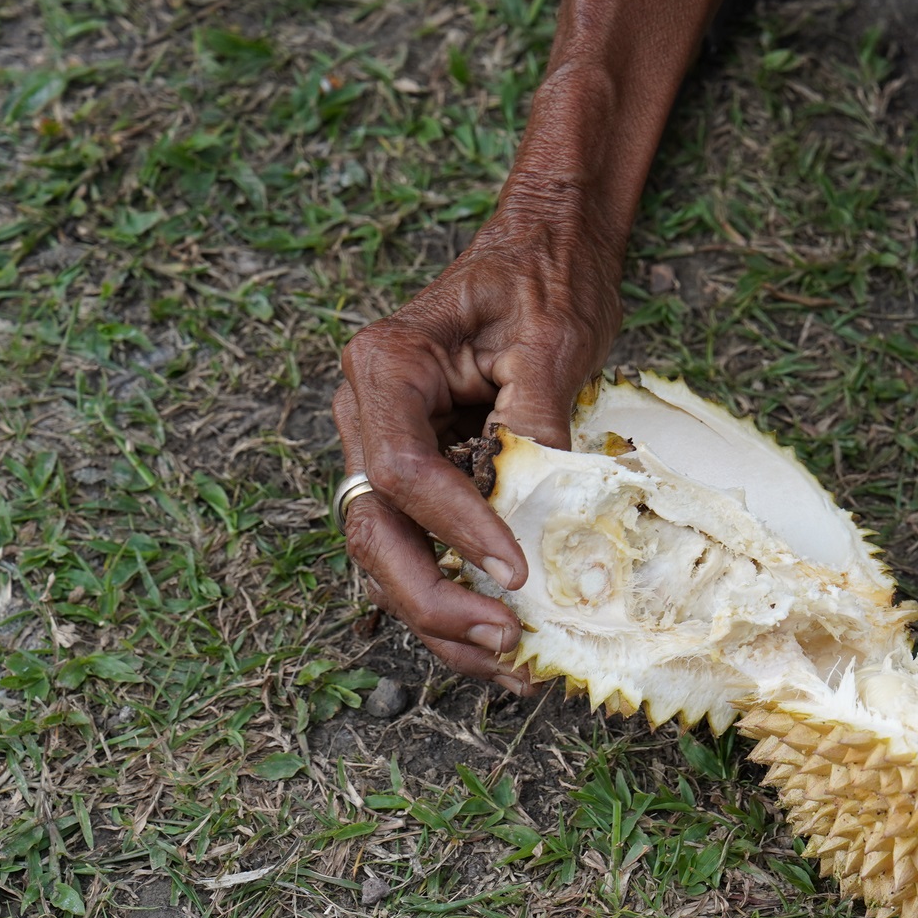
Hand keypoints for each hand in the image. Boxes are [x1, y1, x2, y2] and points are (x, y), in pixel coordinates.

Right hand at [332, 181, 623, 690]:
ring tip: (511, 667)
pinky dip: (459, 598)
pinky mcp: (420, 478)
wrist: (543, 250)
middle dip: (433, 598)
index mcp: (384, 368)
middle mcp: (366, 414)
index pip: (402, 470)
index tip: (516, 572)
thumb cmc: (544, 279)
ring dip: (443, 618)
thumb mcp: (550, 340)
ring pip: (391, 555)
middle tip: (504, 639)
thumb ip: (536, 423)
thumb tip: (545, 519)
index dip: (454, 528)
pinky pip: (424, 548)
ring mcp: (385, 450)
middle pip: (375, 529)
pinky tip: (506, 645)